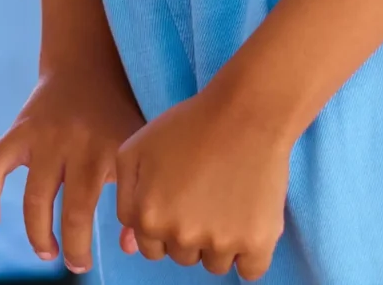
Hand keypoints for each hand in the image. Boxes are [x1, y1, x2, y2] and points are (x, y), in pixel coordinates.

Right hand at [0, 65, 148, 273]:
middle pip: (73, 210)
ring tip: (46, 252)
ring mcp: (45, 137)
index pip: (108, 208)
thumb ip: (135, 193)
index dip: (97, 241)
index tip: (90, 260)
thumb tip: (131, 246)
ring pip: (35, 197)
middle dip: (72, 246)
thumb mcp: (136, 148)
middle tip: (75, 264)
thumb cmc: (118, 116)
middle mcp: (78, 143)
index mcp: (112, 149)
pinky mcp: (19, 131)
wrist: (86, 66)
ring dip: (38, 233)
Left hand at [112, 78, 295, 278]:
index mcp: (149, 218)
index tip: (180, 200)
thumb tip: (129, 246)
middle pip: (183, 256)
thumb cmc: (187, 127)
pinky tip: (248, 223)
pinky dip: (250, 254)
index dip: (164, 223)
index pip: (151, 246)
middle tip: (204, 197)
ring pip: (216, 264)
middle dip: (189, 233)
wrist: (244, 114)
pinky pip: (251, 271)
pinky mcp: (257, 242)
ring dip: (220, 244)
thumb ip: (125, 197)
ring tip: (228, 203)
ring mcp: (220, 243)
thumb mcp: (135, 150)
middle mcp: (181, 237)